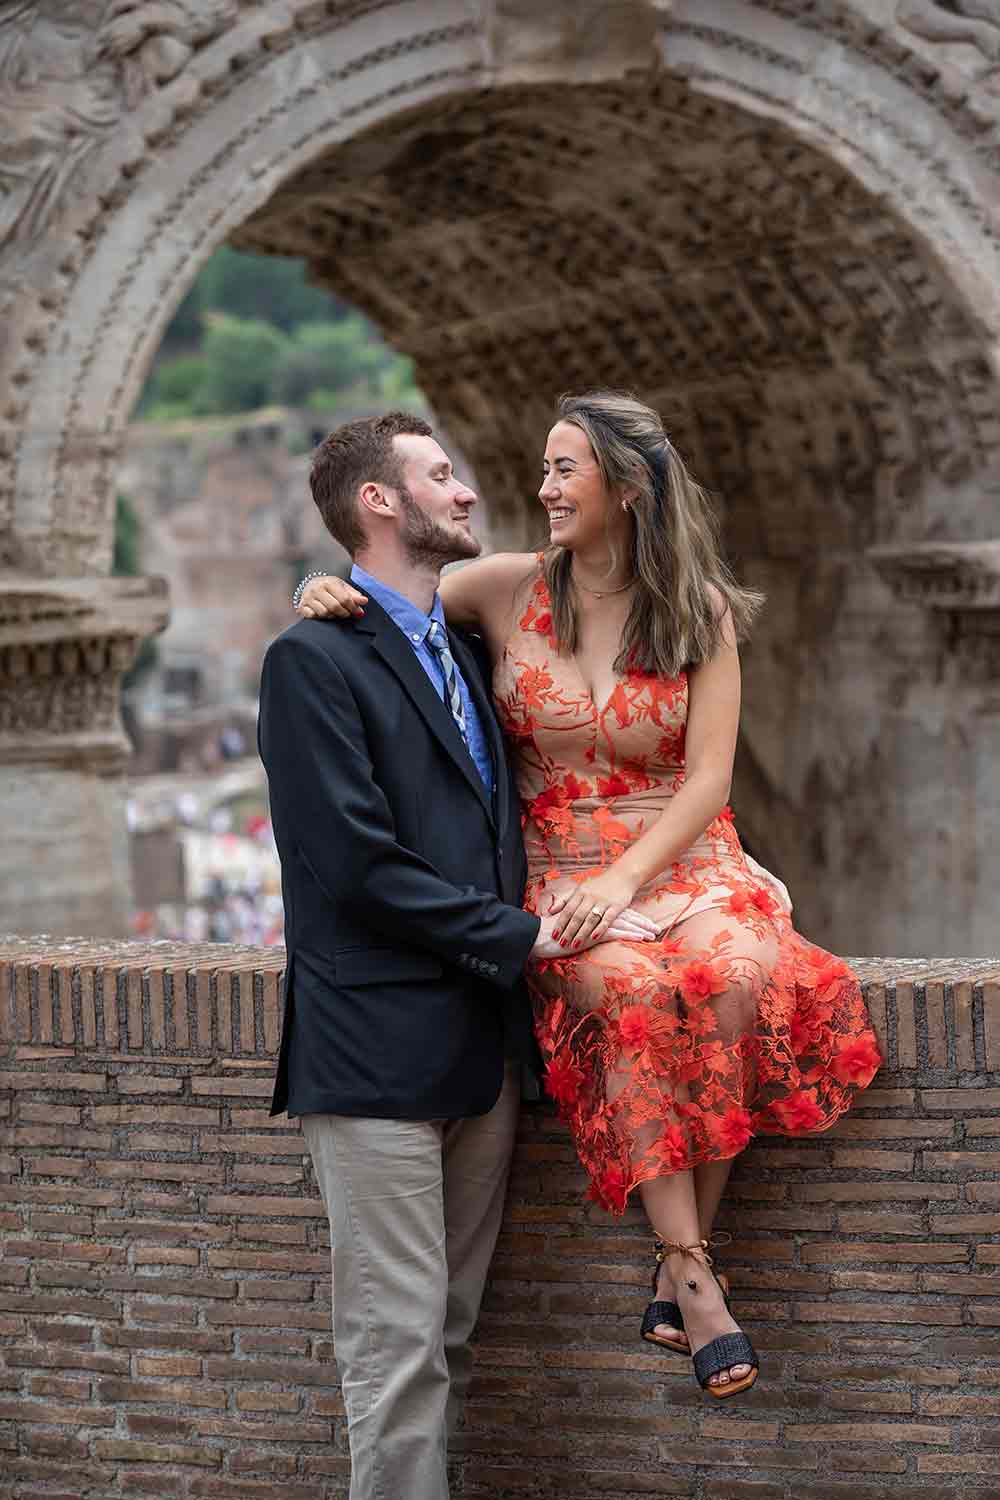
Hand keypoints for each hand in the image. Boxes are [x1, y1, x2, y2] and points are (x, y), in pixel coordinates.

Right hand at [298, 576, 366, 618]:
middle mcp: (316, 589)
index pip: (344, 598)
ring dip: (333, 616)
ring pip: (324, 614)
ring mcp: (307, 598)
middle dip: (344, 613)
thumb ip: (353, 595)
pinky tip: (324, 614)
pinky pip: (313, 617)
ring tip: (336, 613)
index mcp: (328, 582)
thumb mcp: (342, 587)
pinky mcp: (301, 607)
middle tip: (347, 614)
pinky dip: (321, 618)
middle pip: (334, 607)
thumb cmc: (330, 588)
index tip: (359, 613)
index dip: (353, 607)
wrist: (310, 586)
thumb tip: (364, 601)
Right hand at [530, 905, 657, 958]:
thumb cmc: (552, 931)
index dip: (631, 917)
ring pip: (624, 924)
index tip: (644, 921)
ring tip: (654, 933)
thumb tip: (585, 924)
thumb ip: (578, 923)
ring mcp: (596, 923)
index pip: (616, 913)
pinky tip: (642, 937)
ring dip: (640, 928)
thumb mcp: (569, 926)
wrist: (540, 933)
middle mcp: (596, 915)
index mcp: (592, 912)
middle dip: (641, 923)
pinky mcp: (595, 933)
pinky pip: (617, 932)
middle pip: (625, 917)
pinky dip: (631, 934)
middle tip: (656, 928)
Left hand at [548, 871, 645, 950]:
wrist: (622, 876)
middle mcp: (590, 897)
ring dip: (582, 933)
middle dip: (569, 931)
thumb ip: (565, 899)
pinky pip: (607, 919)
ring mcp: (603, 902)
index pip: (568, 910)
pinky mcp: (616, 906)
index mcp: (580, 892)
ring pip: (590, 919)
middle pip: (577, 916)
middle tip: (562, 944)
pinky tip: (593, 937)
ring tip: (575, 945)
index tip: (554, 936)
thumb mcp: (580, 888)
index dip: (560, 923)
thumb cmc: (599, 885)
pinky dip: (600, 928)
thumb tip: (549, 911)